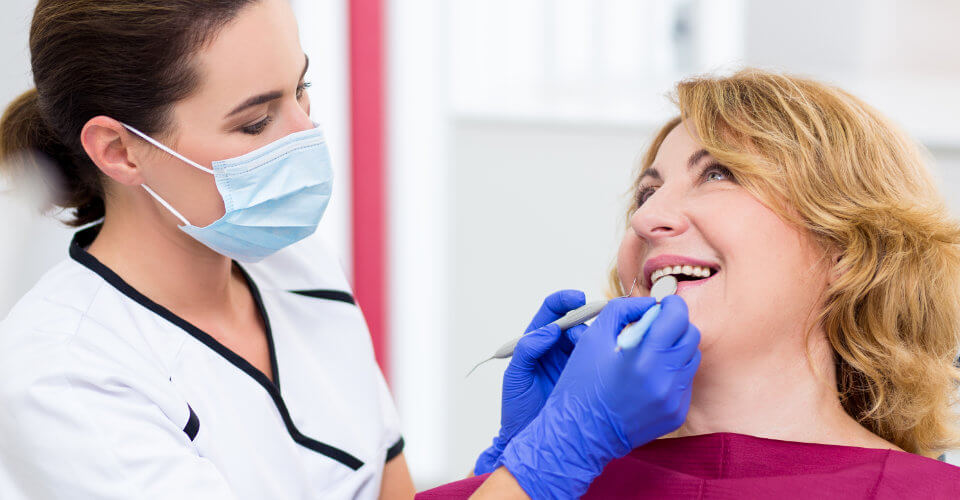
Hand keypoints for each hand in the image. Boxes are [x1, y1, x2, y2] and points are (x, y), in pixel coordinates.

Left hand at [474, 290, 588, 474]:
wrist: (532, 440)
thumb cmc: (517, 409)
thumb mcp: (515, 378)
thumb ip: (527, 351)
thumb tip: (548, 330)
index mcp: (537, 342)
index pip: (551, 312)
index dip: (564, 301)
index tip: (576, 299)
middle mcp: (557, 348)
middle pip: (576, 321)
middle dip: (586, 319)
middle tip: (591, 329)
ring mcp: (574, 361)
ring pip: (590, 338)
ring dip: (595, 338)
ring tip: (597, 348)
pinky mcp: (588, 376)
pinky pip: (598, 358)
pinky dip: (606, 353)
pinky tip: (611, 357)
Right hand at [498, 295, 700, 498]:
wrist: (580, 434)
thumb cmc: (582, 382)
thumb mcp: (593, 337)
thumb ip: (623, 310)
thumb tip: (650, 303)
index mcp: (643, 357)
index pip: (678, 317)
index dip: (673, 305)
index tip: (664, 303)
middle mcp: (664, 379)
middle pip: (691, 336)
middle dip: (676, 325)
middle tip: (657, 327)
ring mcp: (673, 399)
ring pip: (691, 358)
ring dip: (675, 349)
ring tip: (651, 353)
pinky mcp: (676, 414)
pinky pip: (685, 382)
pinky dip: (672, 373)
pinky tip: (650, 377)